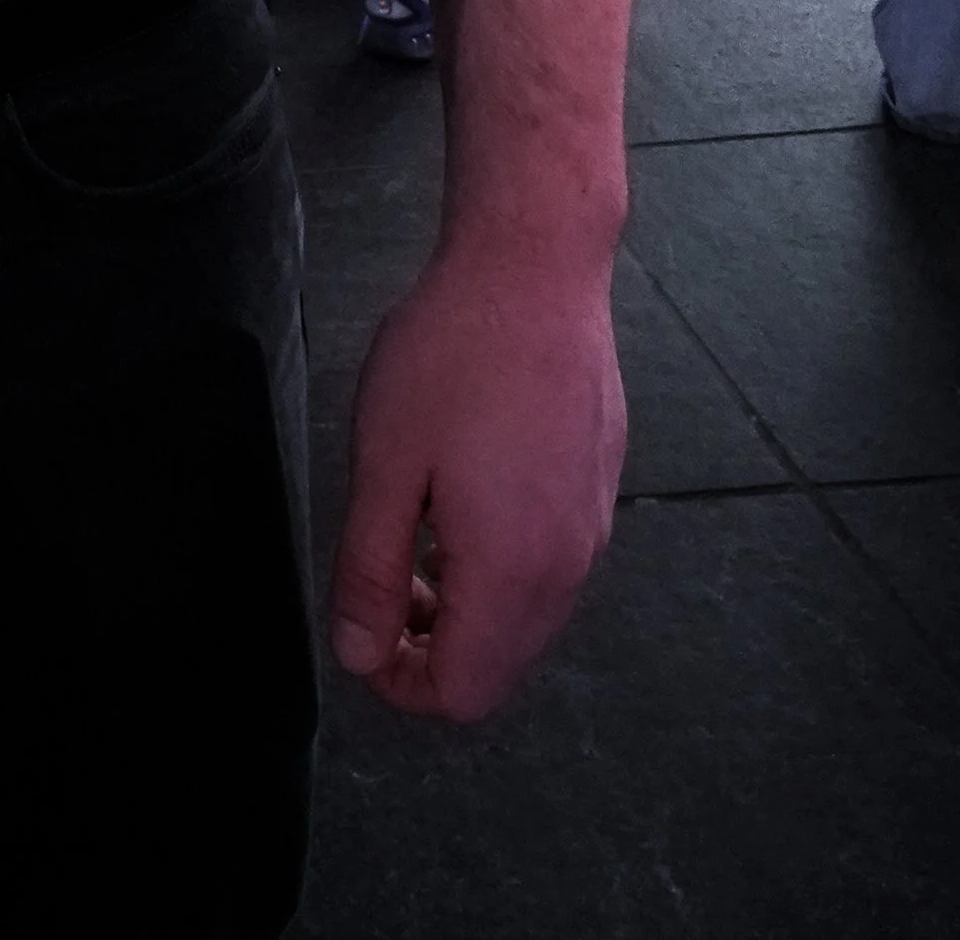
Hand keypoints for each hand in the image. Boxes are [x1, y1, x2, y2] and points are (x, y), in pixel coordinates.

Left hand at [330, 244, 624, 720]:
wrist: (537, 266)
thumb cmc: (452, 355)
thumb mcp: (384, 461)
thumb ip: (368, 570)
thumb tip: (358, 655)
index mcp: (512, 572)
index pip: (463, 693)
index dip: (398, 681)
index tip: (358, 625)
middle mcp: (568, 567)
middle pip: (500, 666)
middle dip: (431, 645)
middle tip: (380, 573)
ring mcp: (594, 528)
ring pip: (527, 618)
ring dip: (465, 604)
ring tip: (414, 524)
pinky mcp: (601, 488)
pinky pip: (550, 565)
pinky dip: (501, 565)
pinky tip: (462, 488)